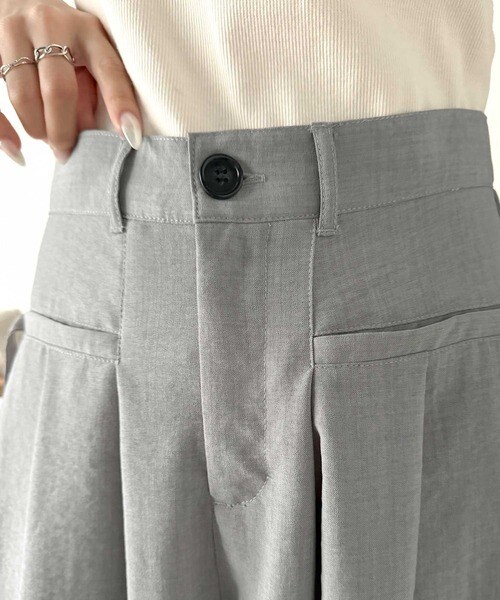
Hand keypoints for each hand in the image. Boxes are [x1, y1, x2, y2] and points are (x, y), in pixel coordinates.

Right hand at [0, 0, 142, 165]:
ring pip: (23, 95)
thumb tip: (91, 136)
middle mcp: (51, 24)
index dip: (121, 104)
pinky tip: (17, 150)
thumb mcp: (89, 56)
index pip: (110, 70)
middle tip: (68, 153)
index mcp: (87, 30)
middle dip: (64, 132)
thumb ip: (94, 92)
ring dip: (38, 129)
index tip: (131, 137)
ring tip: (48, 139)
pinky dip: (4, 131)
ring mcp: (15, 30)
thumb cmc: (65, 39)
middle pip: (58, 90)